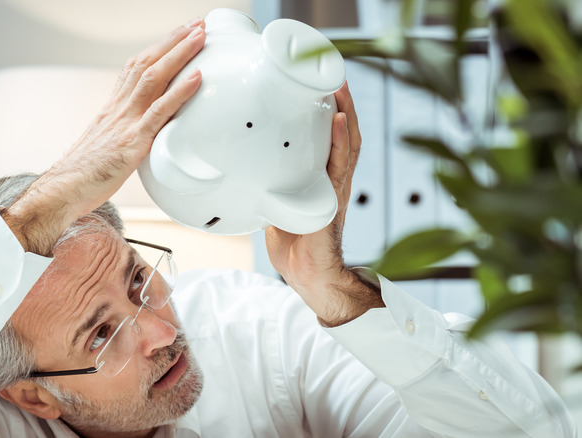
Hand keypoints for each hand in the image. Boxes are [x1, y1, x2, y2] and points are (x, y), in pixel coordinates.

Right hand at [4, 18, 205, 254]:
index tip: (177, 34)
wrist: (63, 191)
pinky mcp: (132, 142)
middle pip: (147, 63)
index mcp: (113, 108)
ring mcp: (124, 122)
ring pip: (153, 78)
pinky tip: (197, 77)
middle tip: (197, 24)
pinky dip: (180, 91)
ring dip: (179, 53)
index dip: (158, 48)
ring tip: (200, 37)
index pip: (136, 67)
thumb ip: (125, 133)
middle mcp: (118, 108)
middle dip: (173, 40)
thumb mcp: (107, 145)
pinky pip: (158, 111)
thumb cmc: (84, 174)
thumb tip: (144, 134)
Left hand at [265, 82, 382, 325]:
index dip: (321, 109)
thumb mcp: (274, 205)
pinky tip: (338, 121)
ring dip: (344, 110)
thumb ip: (265, 185)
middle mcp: (330, 175)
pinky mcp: (334, 199)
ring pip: (346, 140)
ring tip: (336, 84)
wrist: (308, 276)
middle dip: (336, 100)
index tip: (311, 83)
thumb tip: (237, 171)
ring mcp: (335, 186)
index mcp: (317, 175)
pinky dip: (341, 142)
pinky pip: (340, 165)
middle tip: (326, 70)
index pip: (323, 135)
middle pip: (340, 129)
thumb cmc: (293, 244)